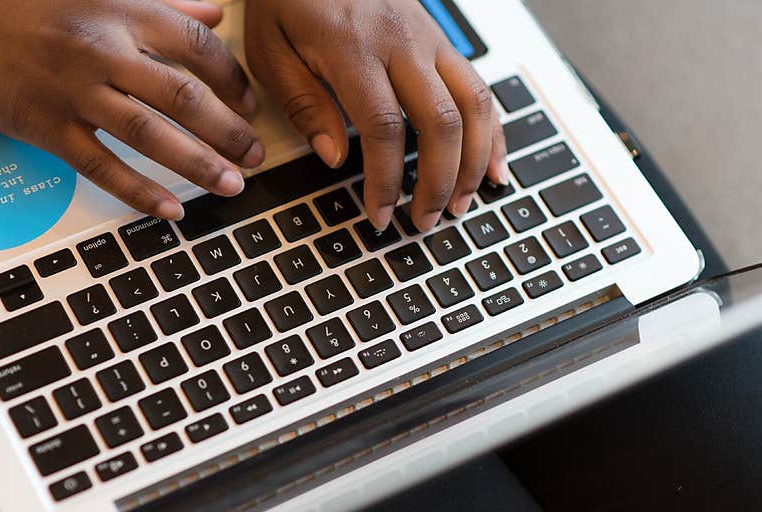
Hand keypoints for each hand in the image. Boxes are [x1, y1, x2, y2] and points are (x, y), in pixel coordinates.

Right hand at [0, 0, 264, 220]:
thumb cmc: (16, 0)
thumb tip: (213, 8)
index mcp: (120, 8)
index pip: (199, 45)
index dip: (235, 80)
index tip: (251, 107)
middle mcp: (103, 46)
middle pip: (186, 95)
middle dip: (230, 132)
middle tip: (254, 157)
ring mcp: (73, 90)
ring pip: (152, 134)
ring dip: (200, 165)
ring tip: (232, 185)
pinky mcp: (44, 126)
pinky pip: (103, 167)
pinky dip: (141, 192)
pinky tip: (171, 210)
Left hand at [245, 0, 507, 231]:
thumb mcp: (271, 48)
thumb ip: (303, 103)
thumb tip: (336, 157)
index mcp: (355, 47)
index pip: (384, 128)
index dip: (386, 181)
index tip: (379, 215)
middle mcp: (403, 42)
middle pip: (441, 122)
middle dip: (438, 181)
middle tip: (424, 222)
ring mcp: (430, 39)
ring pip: (473, 105)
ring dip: (472, 162)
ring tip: (459, 205)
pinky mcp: (441, 41)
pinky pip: (479, 88)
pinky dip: (491, 132)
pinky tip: (490, 166)